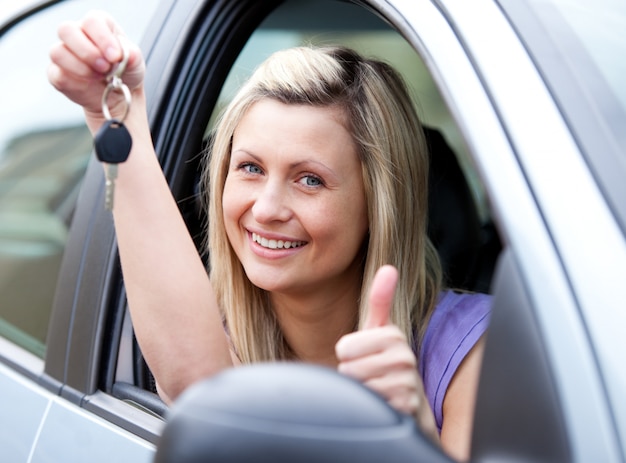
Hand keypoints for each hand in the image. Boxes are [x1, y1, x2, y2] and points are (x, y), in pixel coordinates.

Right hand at [48, 11, 144, 125]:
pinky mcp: (57, 72)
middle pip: (66, 30)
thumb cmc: (125, 71)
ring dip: (81, 68)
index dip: (102, 38)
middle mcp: (77, 33)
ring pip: (57, 52)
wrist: (118, 94)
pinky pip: (56, 74)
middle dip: (88, 52)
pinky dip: (74, 82)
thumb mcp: (135, 62)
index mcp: (98, 24)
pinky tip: (88, 84)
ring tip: (99, 77)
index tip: (115, 57)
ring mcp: (64, 52)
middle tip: (105, 67)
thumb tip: (129, 54)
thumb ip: (133, 55)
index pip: (92, 21)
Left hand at [335, 266, 437, 439]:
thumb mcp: (379, 329)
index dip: (346, 354)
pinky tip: (381, 399)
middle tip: (368, 371)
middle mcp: (404, 358)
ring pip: (358, 386)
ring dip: (360, 390)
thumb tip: (389, 268)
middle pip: (348, 368)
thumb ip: (379, 299)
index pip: (344, 348)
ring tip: (374, 384)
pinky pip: (369, 403)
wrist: (408, 395)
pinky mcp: (405, 406)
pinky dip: (370, 404)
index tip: (362, 353)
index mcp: (394, 335)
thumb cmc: (385, 358)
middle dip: (352, 373)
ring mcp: (406, 383)